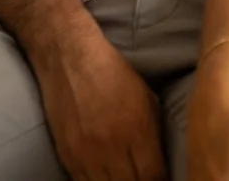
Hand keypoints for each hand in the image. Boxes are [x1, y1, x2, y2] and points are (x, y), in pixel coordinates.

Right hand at [34, 30, 167, 180]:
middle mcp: (111, 146)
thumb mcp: (146, 98)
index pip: (152, 176)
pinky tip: (107, 178)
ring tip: (127, 179)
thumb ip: (154, 134)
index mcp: (136, 130)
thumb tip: (161, 163)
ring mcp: (86, 154)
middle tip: (146, 180)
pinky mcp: (67, 156)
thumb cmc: (113, 74)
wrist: (70, 59)